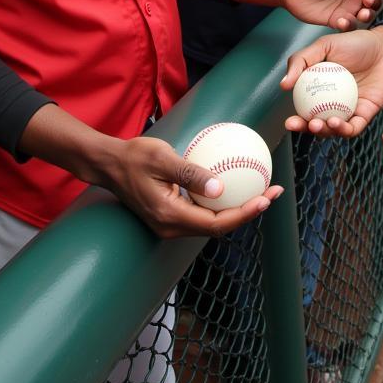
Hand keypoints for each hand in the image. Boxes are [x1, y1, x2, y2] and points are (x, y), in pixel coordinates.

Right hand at [102, 136, 282, 238]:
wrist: (109, 164)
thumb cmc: (134, 156)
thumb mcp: (162, 158)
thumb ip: (190, 174)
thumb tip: (220, 188)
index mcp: (170, 216)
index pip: (216, 223)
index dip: (245, 213)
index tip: (266, 197)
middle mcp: (171, 226)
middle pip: (218, 226)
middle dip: (249, 211)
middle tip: (274, 191)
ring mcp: (170, 223)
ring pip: (211, 221)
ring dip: (238, 208)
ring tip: (262, 189)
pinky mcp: (171, 214)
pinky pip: (202, 213)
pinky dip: (222, 203)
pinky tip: (235, 185)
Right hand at [280, 25, 382, 136]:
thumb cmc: (356, 43)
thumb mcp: (324, 45)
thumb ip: (301, 61)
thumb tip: (284, 85)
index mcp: (321, 89)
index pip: (305, 108)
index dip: (296, 119)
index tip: (289, 122)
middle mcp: (334, 102)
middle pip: (317, 123)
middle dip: (307, 130)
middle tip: (304, 126)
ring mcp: (350, 109)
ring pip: (335, 129)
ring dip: (325, 131)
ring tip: (319, 124)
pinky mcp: (366, 114)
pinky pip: (354, 127)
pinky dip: (344, 129)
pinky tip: (336, 123)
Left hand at [281, 0, 382, 30]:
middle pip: (374, 0)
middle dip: (375, 2)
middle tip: (368, 1)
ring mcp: (346, 8)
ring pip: (365, 15)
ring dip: (367, 15)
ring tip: (361, 14)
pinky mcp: (337, 20)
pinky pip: (348, 25)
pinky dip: (349, 25)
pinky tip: (341, 21)